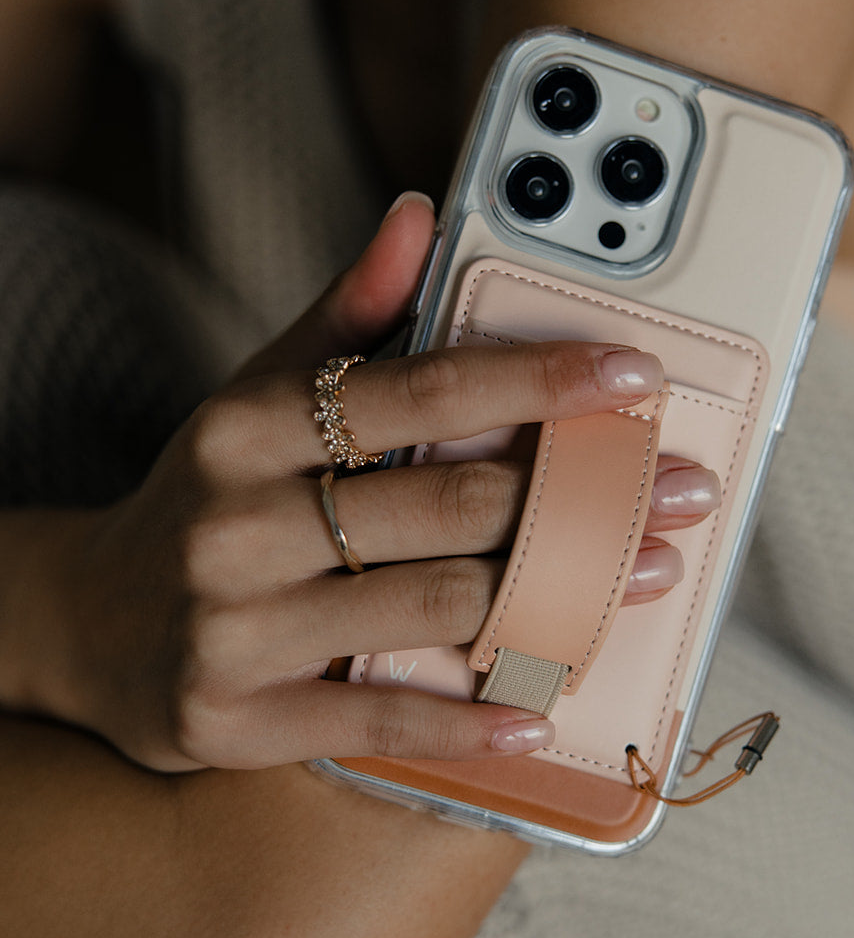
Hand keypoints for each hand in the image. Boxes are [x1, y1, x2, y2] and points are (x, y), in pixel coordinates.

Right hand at [50, 196, 719, 770]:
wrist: (84, 622)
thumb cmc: (206, 499)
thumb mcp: (255, 398)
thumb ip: (344, 315)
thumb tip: (419, 214)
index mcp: (247, 429)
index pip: (415, 392)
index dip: (534, 381)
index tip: (635, 376)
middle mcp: (237, 525)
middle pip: (448, 506)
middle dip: (584, 499)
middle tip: (685, 491)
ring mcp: (234, 630)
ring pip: (435, 609)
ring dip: (561, 598)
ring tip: (651, 577)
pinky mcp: (238, 721)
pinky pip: (378, 721)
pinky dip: (469, 724)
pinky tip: (542, 717)